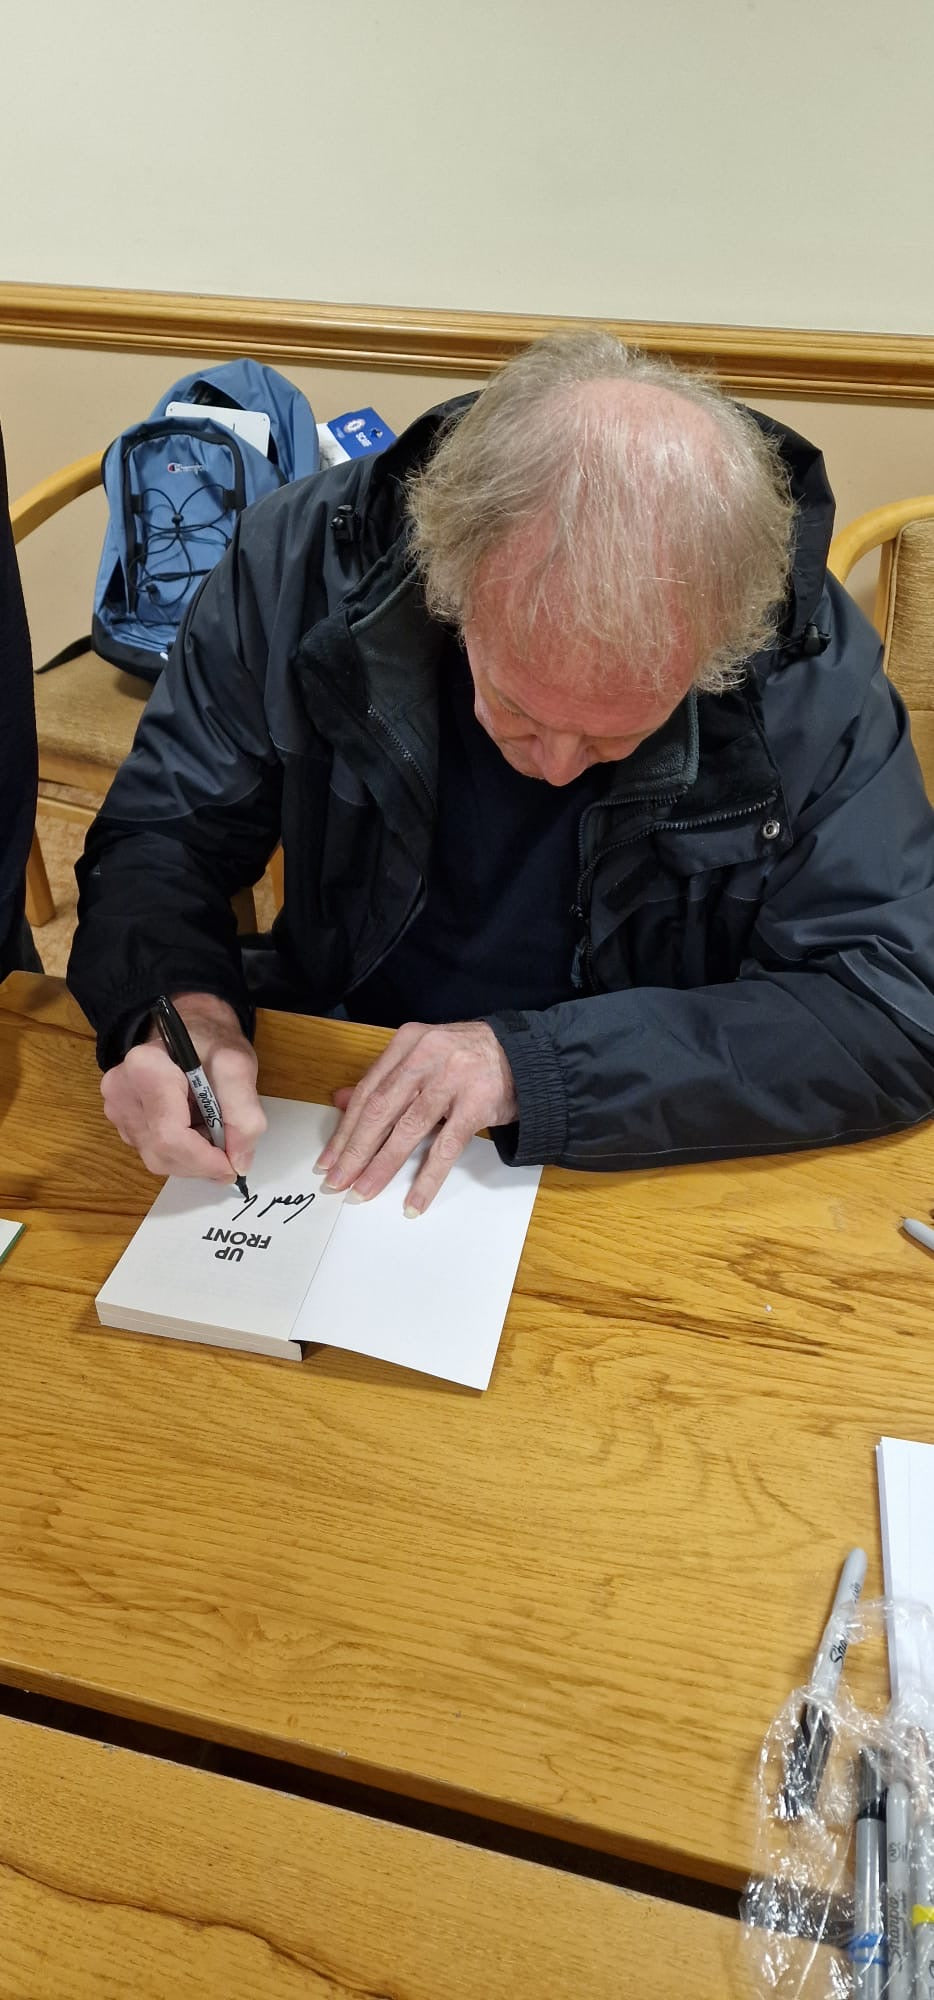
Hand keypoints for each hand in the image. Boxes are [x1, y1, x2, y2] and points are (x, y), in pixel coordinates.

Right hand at [101, 992, 266, 1180]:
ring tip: (212, 1133)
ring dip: (192, 1158)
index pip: (169, 1135)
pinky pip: (153, 1153)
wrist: (192, 1030)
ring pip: (157, 1158)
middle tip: (231, 1152)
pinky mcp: (122, 1122)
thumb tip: (239, 1161)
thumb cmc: (212, 1043)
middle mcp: (120, 1091)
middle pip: (161, 1152)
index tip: (233, 1164)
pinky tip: (196, 1132)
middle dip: (201, 1162)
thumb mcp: (238, 1066)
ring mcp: (117, 1109)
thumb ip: (244, 1114)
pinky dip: (182, 1153)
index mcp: (144, 1068)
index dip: (204, 1159)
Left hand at [316, 1019, 517, 1214]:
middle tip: (337, 1181)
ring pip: (408, 1130)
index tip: (328, 1159)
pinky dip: (427, 1178)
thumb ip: (384, 1079)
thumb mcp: (422, 1057)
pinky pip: (445, 1148)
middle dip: (355, 1151)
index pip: (368, 1091)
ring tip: (363, 1192)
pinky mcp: (476, 1105)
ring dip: (382, 1166)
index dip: (345, 1129)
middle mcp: (426, 1056)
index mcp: (408, 1043)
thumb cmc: (467, 1058)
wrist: (525, 1056)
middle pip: (381, 1110)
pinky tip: (413, 1200)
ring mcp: (452, 1079)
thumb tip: (340, 1102)